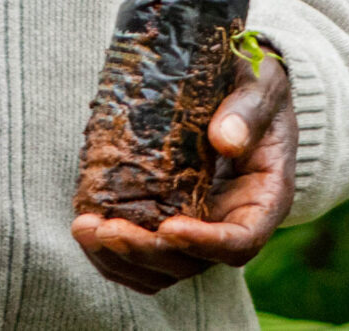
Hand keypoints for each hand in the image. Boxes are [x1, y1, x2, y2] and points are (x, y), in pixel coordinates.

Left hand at [74, 55, 295, 294]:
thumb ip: (248, 111)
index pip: (240, 242)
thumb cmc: (255, 82)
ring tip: (84, 227)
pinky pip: (142, 254)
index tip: (169, 227)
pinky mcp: (170, 216)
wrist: (239, 81)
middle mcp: (232, 222)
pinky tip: (86, 225)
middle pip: (192, 263)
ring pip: (162, 267)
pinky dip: (112, 252)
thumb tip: (225, 140)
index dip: (205, 245)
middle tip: (106, 229)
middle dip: (146, 252)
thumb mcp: (261, 87)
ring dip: (120, 258)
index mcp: (264, 198)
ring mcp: (199, 225)